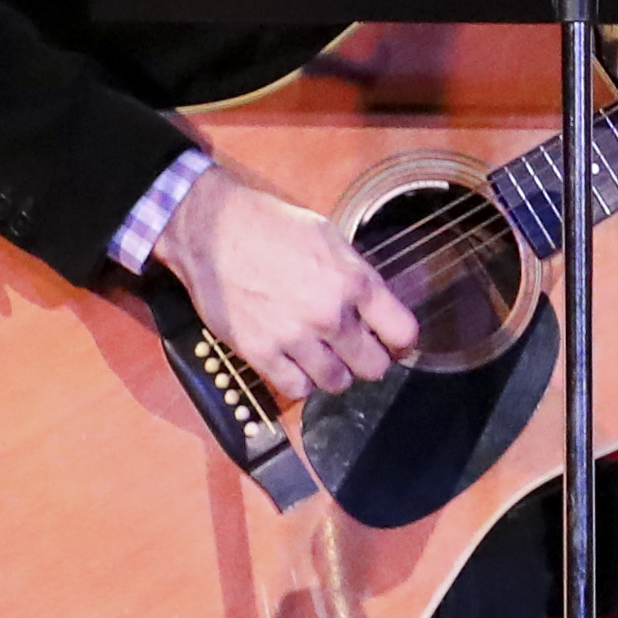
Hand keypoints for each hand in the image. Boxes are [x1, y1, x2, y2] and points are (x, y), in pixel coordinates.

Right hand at [181, 174, 416, 402]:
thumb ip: (356, 277)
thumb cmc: (273, 227)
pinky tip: (296, 364)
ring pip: (337, 383)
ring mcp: (294, 338)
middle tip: (356, 352)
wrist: (215, 230)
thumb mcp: (330, 239)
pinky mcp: (260, 353)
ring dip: (335, 374)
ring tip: (324, 358)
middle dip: (369, 360)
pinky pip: (296, 389)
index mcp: (354, 281)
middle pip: (374, 366)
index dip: (402, 341)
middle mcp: (329, 315)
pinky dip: (300, 381)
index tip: (394, 342)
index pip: (402, 332)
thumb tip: (376, 308)